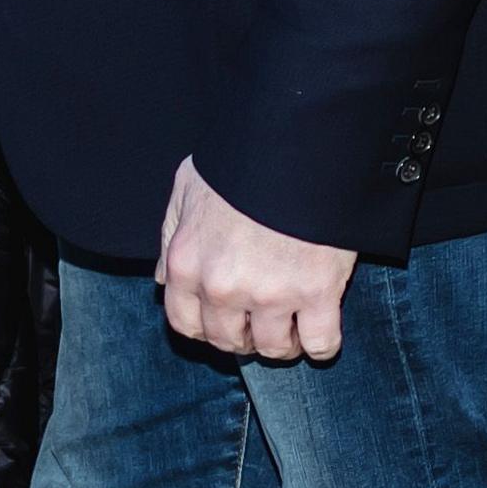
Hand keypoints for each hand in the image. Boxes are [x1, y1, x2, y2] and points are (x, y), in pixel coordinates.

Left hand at [157, 158, 354, 362]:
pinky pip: (321, 344)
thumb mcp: (187, 186)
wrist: (294, 139)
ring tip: (292, 327)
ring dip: (283, 344)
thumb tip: (163, 277)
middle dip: (244, 336)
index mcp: (187, 263)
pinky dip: (322, 344)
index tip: (226, 321)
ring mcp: (270, 293)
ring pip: (273, 348)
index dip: (206, 328)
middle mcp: (222, 286)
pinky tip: (321, 329)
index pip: (185, 323)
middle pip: (229, 341)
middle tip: (261, 322)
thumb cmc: (240, 158)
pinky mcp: (317, 292)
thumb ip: (171, 234)